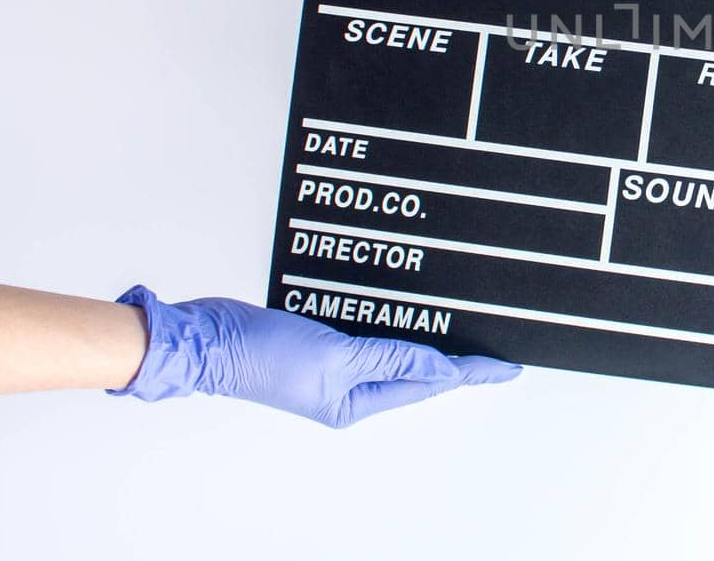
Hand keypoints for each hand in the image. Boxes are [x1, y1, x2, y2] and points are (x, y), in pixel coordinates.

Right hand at [109, 285, 518, 427]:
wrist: (207, 339)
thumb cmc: (260, 355)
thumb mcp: (337, 356)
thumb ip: (392, 358)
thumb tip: (440, 367)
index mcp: (353, 401)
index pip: (428, 382)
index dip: (471, 372)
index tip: (506, 367)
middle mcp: (347, 387)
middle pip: (417, 370)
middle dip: (456, 359)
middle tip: (495, 349)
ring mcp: (333, 363)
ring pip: (395, 350)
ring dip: (425, 339)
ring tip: (465, 331)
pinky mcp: (320, 339)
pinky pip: (369, 332)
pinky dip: (392, 322)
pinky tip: (409, 311)